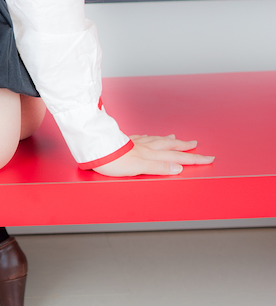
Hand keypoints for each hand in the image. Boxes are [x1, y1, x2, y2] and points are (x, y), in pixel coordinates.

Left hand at [93, 134, 214, 176]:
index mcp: (152, 155)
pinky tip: (152, 137)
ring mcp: (136, 143)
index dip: (194, 159)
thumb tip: (178, 169)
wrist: (97, 150)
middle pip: (170, 147)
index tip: (208, 158)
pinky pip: (145, 138)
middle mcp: (146, 148)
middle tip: (197, 145)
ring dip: (170, 141)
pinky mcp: (127, 142)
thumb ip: (159, 168)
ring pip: (158, 141)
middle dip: (185, 147)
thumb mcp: (140, 168)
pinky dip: (153, 138)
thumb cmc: (114, 161)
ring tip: (178, 139)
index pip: (177, 158)